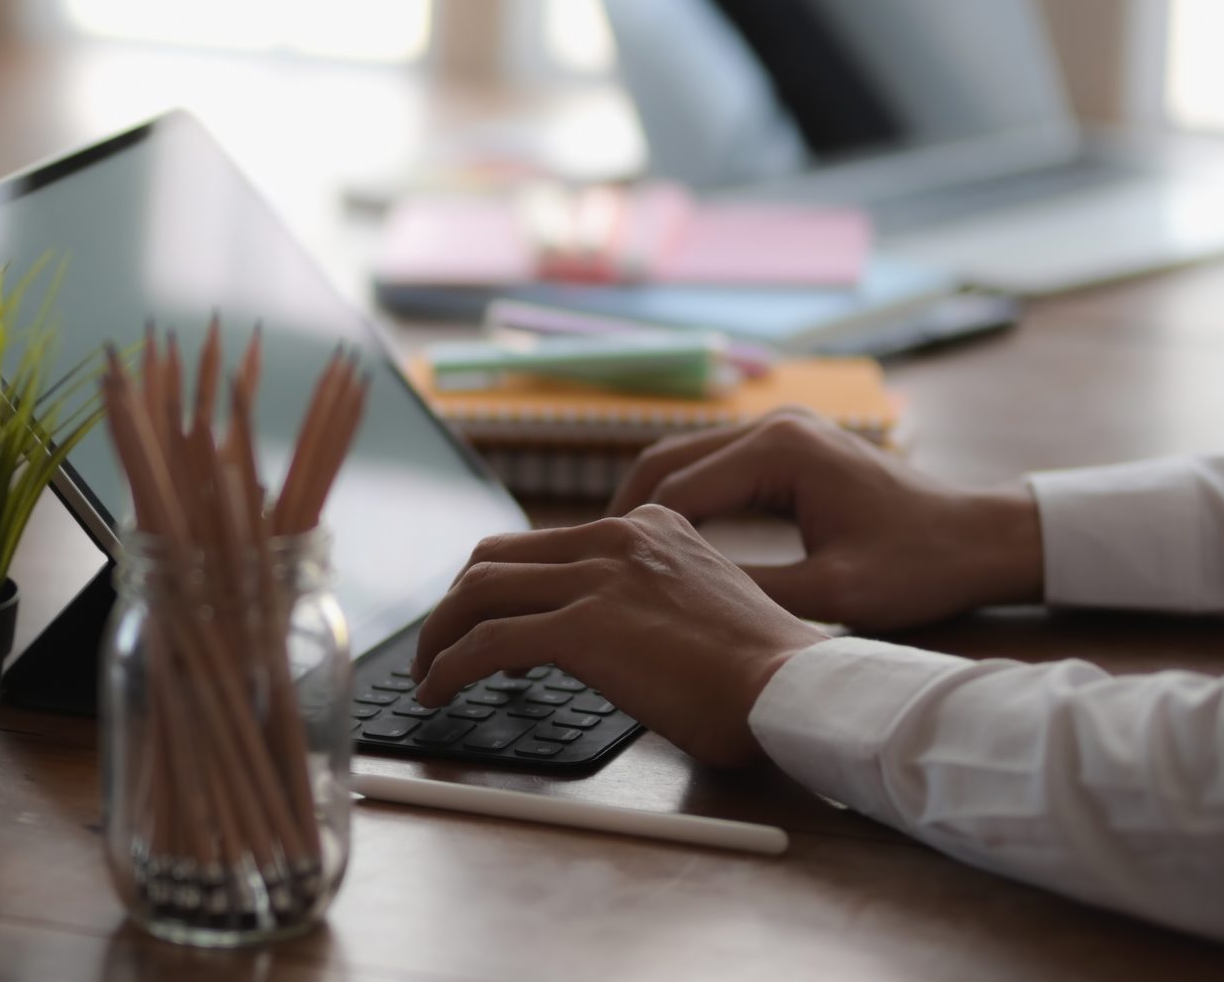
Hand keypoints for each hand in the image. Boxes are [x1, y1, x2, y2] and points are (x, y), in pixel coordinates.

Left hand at [410, 505, 828, 766]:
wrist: (793, 687)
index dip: (504, 584)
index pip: (546, 542)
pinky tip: (439, 695)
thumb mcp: (707, 603)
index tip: (491, 621)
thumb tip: (615, 638)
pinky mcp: (580, 628)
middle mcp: (617, 538)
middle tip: (444, 644)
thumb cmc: (765, 670)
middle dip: (458, 603)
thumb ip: (653, 601)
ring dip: (439, 636)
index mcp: (649, 527)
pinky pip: (485, 643)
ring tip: (429, 675)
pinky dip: (448, 669)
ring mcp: (596, 578)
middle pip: (497, 557)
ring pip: (478, 593)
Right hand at [608, 408, 1042, 631]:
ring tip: (615, 562)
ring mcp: (782, 430)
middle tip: (588, 570)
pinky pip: (716, 467)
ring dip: (649, 506)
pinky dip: (685, 501)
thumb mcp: (831, 593)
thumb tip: (673, 604)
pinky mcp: (791, 446)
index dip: (629, 539)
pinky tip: (667, 547)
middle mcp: (774, 426)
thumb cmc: (919, 567)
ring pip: (685, 459)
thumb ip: (750, 589)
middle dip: (623, 516)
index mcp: (780, 452)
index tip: (593, 581)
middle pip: (665, 461)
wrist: (982, 538)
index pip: (675, 490)